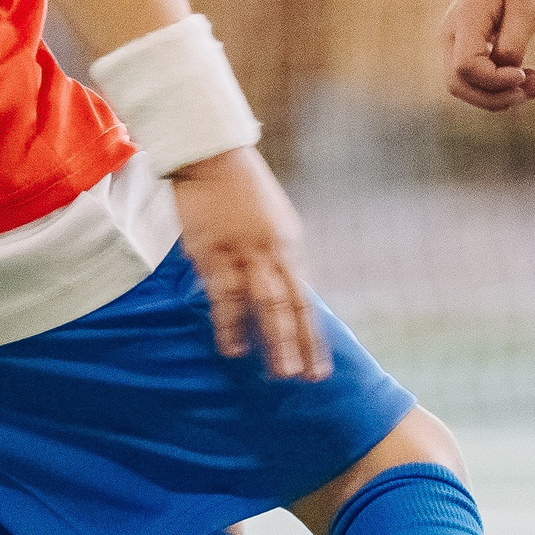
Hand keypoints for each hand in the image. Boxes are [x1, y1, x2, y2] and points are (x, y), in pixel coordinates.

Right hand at [169, 146, 330, 379]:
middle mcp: (273, 251)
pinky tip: (232, 347)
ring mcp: (244, 252)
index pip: (305, 299)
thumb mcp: (272, 222)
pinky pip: (224, 294)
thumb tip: (283, 292)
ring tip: (277, 372)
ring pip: (265, 303)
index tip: (320, 367)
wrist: (213, 156)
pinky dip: (230, 323)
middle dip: (299, 343)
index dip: (312, 335)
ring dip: (272, 339)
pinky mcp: (213, 251)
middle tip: (305, 378)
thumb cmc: (240, 191)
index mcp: (289, 245)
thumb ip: (277, 256)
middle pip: (292, 305)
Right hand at [441, 0, 534, 111]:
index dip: (495, 81)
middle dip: (499, 97)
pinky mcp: (466, 47)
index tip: (526, 72)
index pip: (466, 68)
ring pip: (467, 86)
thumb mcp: (528, 8)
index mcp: (465, 20)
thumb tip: (508, 76)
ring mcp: (455, 42)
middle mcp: (451, 34)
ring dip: (504, 94)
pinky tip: (531, 76)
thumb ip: (514, 44)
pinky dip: (503, 84)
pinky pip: (477, 77)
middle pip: (459, 85)